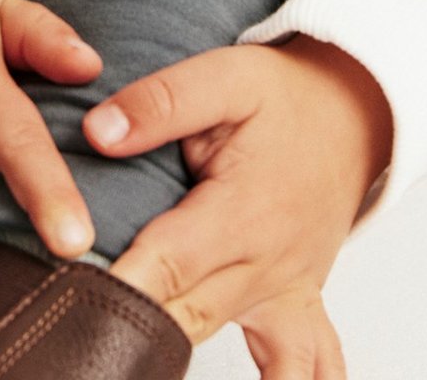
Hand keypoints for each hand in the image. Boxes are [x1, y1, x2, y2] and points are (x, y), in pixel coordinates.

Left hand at [81, 36, 393, 376]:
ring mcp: (281, 294)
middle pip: (186, 315)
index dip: (122, 285)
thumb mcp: (224, 76)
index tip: (76, 299)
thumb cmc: (282, 97)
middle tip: (77, 337)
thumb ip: (161, 102)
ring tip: (127, 365)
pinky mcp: (294, 308)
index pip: (170, 261)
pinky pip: (305, 369)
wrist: (350, 115)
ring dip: (176, 357)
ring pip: (224, 342)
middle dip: (130, 326)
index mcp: (242, 210)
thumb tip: (100, 132)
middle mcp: (264, 265)